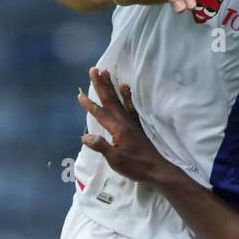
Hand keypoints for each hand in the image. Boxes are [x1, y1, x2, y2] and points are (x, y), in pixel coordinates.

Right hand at [79, 67, 169, 184]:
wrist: (157, 169)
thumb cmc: (135, 166)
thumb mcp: (115, 160)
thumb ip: (101, 146)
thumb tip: (84, 136)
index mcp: (118, 129)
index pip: (100, 114)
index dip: (90, 105)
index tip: (80, 95)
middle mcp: (124, 122)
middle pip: (110, 100)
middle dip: (101, 85)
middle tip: (93, 69)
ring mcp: (132, 122)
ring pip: (119, 100)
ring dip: (111, 86)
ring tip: (106, 72)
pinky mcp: (138, 126)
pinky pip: (131, 106)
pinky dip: (127, 96)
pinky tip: (125, 87)